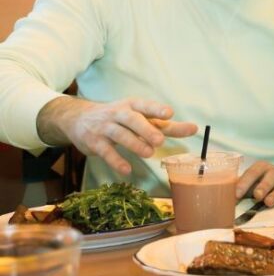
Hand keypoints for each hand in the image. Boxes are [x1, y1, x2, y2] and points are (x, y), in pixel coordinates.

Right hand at [36, 96, 196, 174]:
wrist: (78, 118)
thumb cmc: (120, 118)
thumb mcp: (141, 117)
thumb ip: (166, 125)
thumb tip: (193, 128)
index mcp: (132, 105)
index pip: (145, 105)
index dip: (156, 109)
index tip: (169, 113)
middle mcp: (118, 113)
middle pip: (132, 119)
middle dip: (146, 129)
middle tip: (160, 141)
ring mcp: (105, 127)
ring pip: (119, 134)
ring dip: (134, 144)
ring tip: (149, 154)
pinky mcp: (94, 142)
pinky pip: (105, 151)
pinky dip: (116, 160)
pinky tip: (126, 170)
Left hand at [236, 161, 273, 211]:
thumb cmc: (259, 182)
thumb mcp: (250, 181)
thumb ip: (240, 187)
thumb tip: (226, 200)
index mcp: (261, 168)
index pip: (252, 173)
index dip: (244, 183)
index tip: (236, 195)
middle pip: (270, 177)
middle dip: (263, 186)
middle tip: (257, 196)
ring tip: (268, 203)